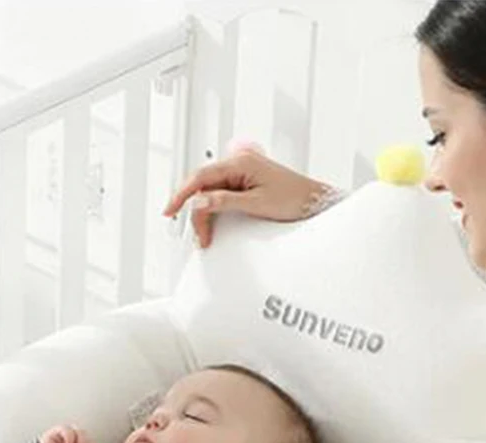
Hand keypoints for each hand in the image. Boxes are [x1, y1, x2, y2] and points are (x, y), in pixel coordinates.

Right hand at [162, 146, 332, 248]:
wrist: (316, 203)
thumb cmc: (294, 199)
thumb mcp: (256, 204)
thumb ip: (224, 202)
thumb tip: (198, 202)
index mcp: (240, 163)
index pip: (200, 177)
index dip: (181, 194)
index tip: (169, 210)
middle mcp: (239, 164)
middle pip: (203, 186)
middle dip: (195, 211)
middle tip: (198, 236)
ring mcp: (242, 174)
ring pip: (210, 192)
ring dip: (205, 213)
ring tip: (206, 236)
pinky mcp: (246, 184)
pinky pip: (221, 195)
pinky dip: (214, 210)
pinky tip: (213, 223)